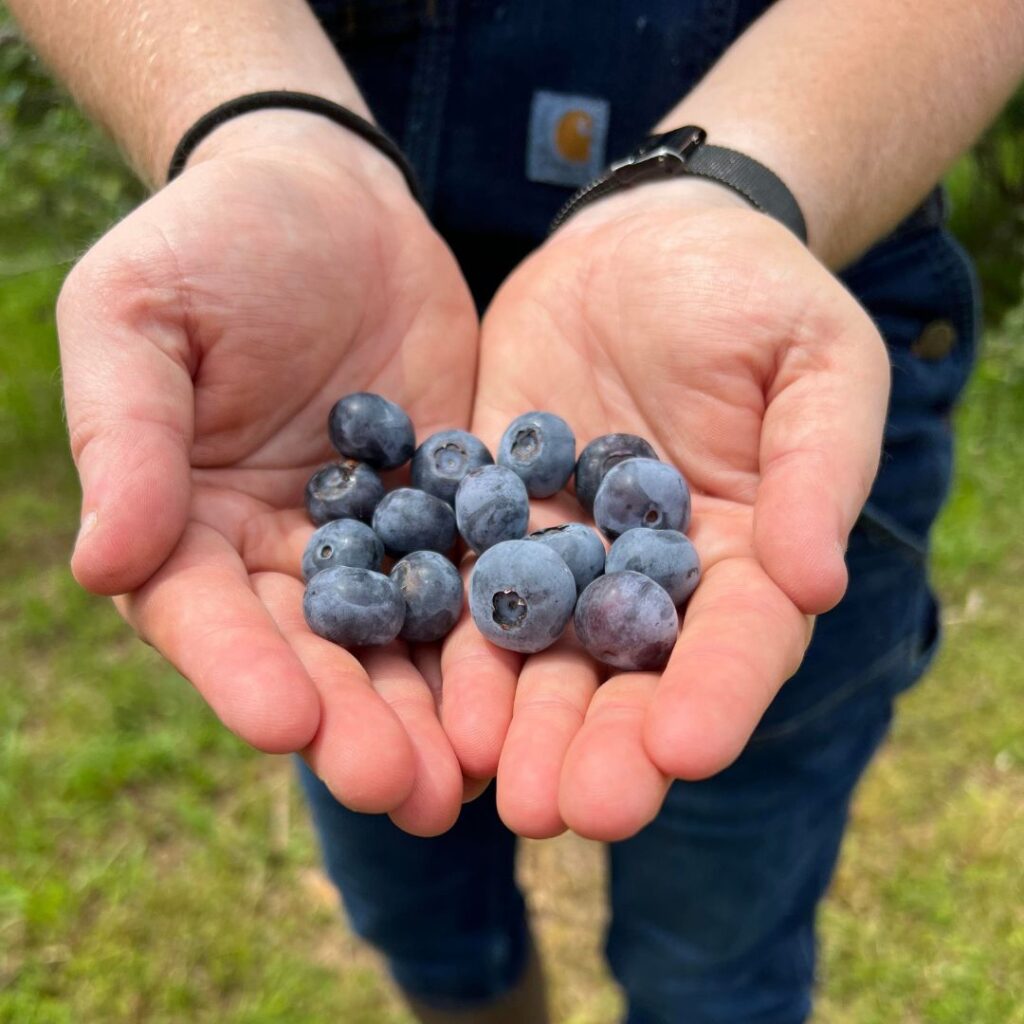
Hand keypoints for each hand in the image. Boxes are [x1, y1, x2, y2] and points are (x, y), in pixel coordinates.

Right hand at [60, 112, 477, 834]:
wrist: (329, 195)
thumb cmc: (213, 241)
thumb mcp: (141, 317)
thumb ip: (126, 437)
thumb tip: (103, 562)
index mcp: (190, 523)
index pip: (206, 615)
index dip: (241, 671)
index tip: (284, 723)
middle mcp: (283, 553)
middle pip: (317, 655)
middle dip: (359, 723)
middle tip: (409, 795)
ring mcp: (376, 538)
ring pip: (405, 640)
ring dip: (438, 711)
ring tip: (479, 781)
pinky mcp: (451, 507)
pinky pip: (478, 574)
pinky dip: (504, 629)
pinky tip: (542, 684)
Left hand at [441, 180, 889, 839]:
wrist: (641, 244)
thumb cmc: (751, 291)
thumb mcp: (813, 361)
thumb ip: (817, 468)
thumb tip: (817, 582)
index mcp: (744, 552)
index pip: (737, 641)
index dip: (717, 696)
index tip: (685, 751)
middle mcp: (648, 576)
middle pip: (629, 676)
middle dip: (601, 743)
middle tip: (566, 811)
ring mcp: (563, 553)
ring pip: (540, 653)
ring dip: (515, 721)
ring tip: (486, 784)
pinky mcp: (491, 517)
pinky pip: (465, 584)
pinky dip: (446, 639)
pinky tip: (420, 692)